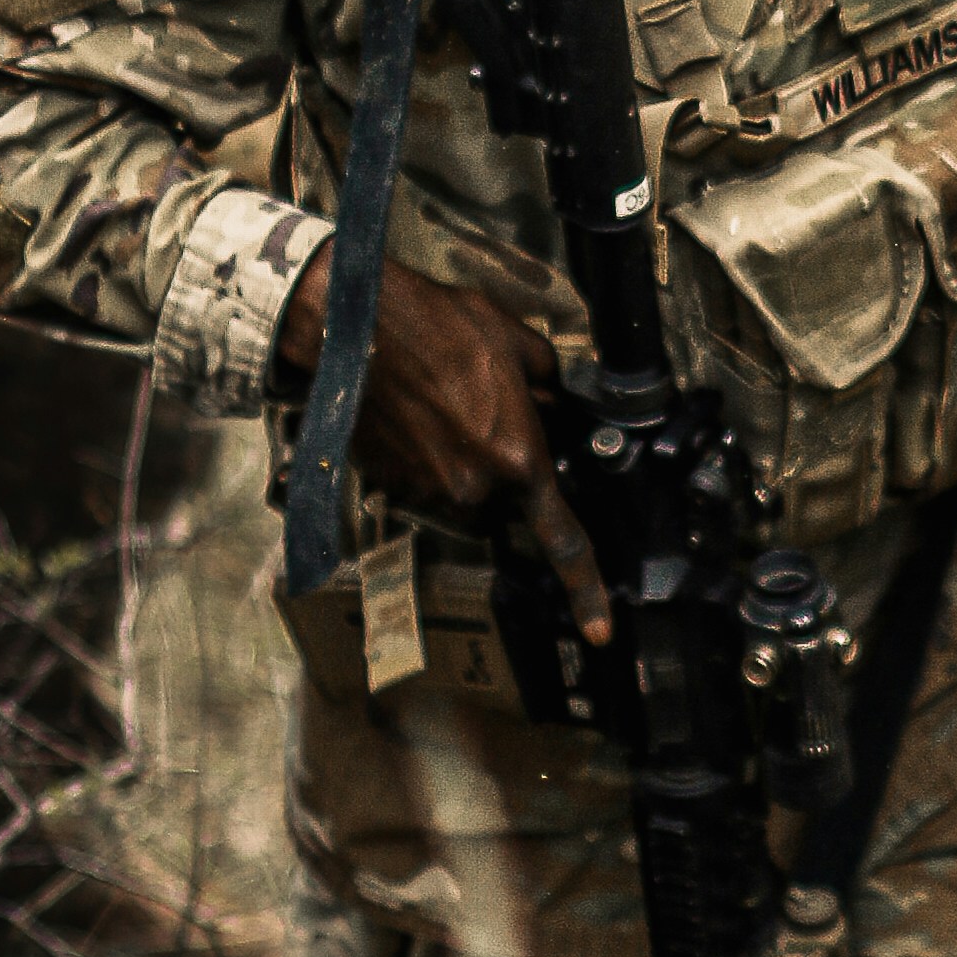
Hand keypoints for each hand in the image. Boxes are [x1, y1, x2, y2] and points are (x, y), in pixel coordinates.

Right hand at [276, 247, 607, 643]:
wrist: (357, 325)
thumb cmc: (438, 326)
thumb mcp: (518, 345)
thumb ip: (548, 387)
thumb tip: (553, 405)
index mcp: (519, 460)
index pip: (563, 540)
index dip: (586, 590)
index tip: (598, 631)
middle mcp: (474, 489)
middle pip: (504, 505)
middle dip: (503, 472)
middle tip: (487, 418)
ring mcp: (426, 491)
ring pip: (462, 493)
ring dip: (462, 462)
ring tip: (446, 404)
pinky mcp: (389, 483)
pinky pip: (421, 482)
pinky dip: (425, 456)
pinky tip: (418, 412)